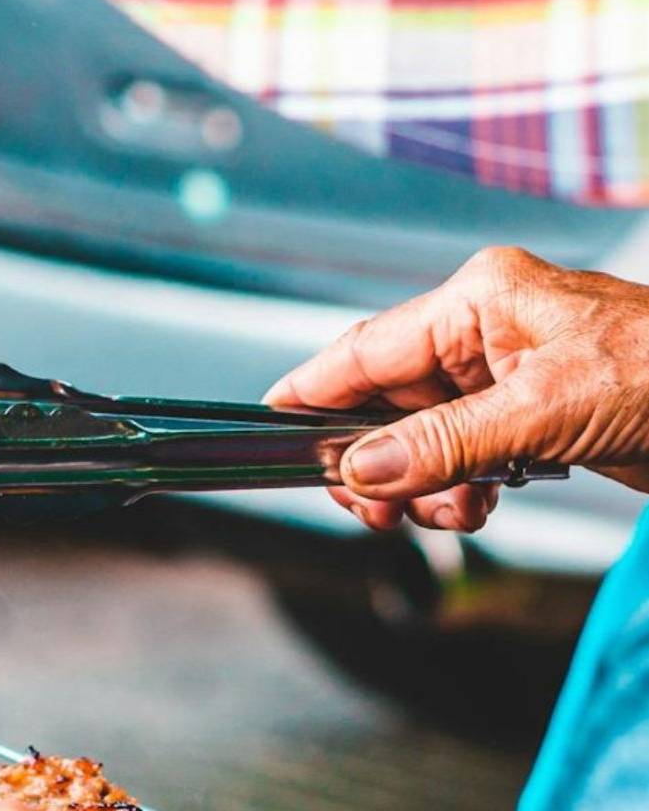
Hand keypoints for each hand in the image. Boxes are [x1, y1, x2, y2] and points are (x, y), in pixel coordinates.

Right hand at [265, 246, 648, 531]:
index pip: (364, 350)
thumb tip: (362, 472)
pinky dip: (461, 487)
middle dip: (378, 461)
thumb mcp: (544, 413)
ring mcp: (511, 373)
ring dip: (425, 484)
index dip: (311, 396)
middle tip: (379, 511)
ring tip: (458, 509)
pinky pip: (464, 453)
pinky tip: (484, 503)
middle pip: (385, 400)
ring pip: (421, 436)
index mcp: (481, 299)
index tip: (265, 431)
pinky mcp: (535, 414)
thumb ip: (443, 445)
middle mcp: (487, 329)